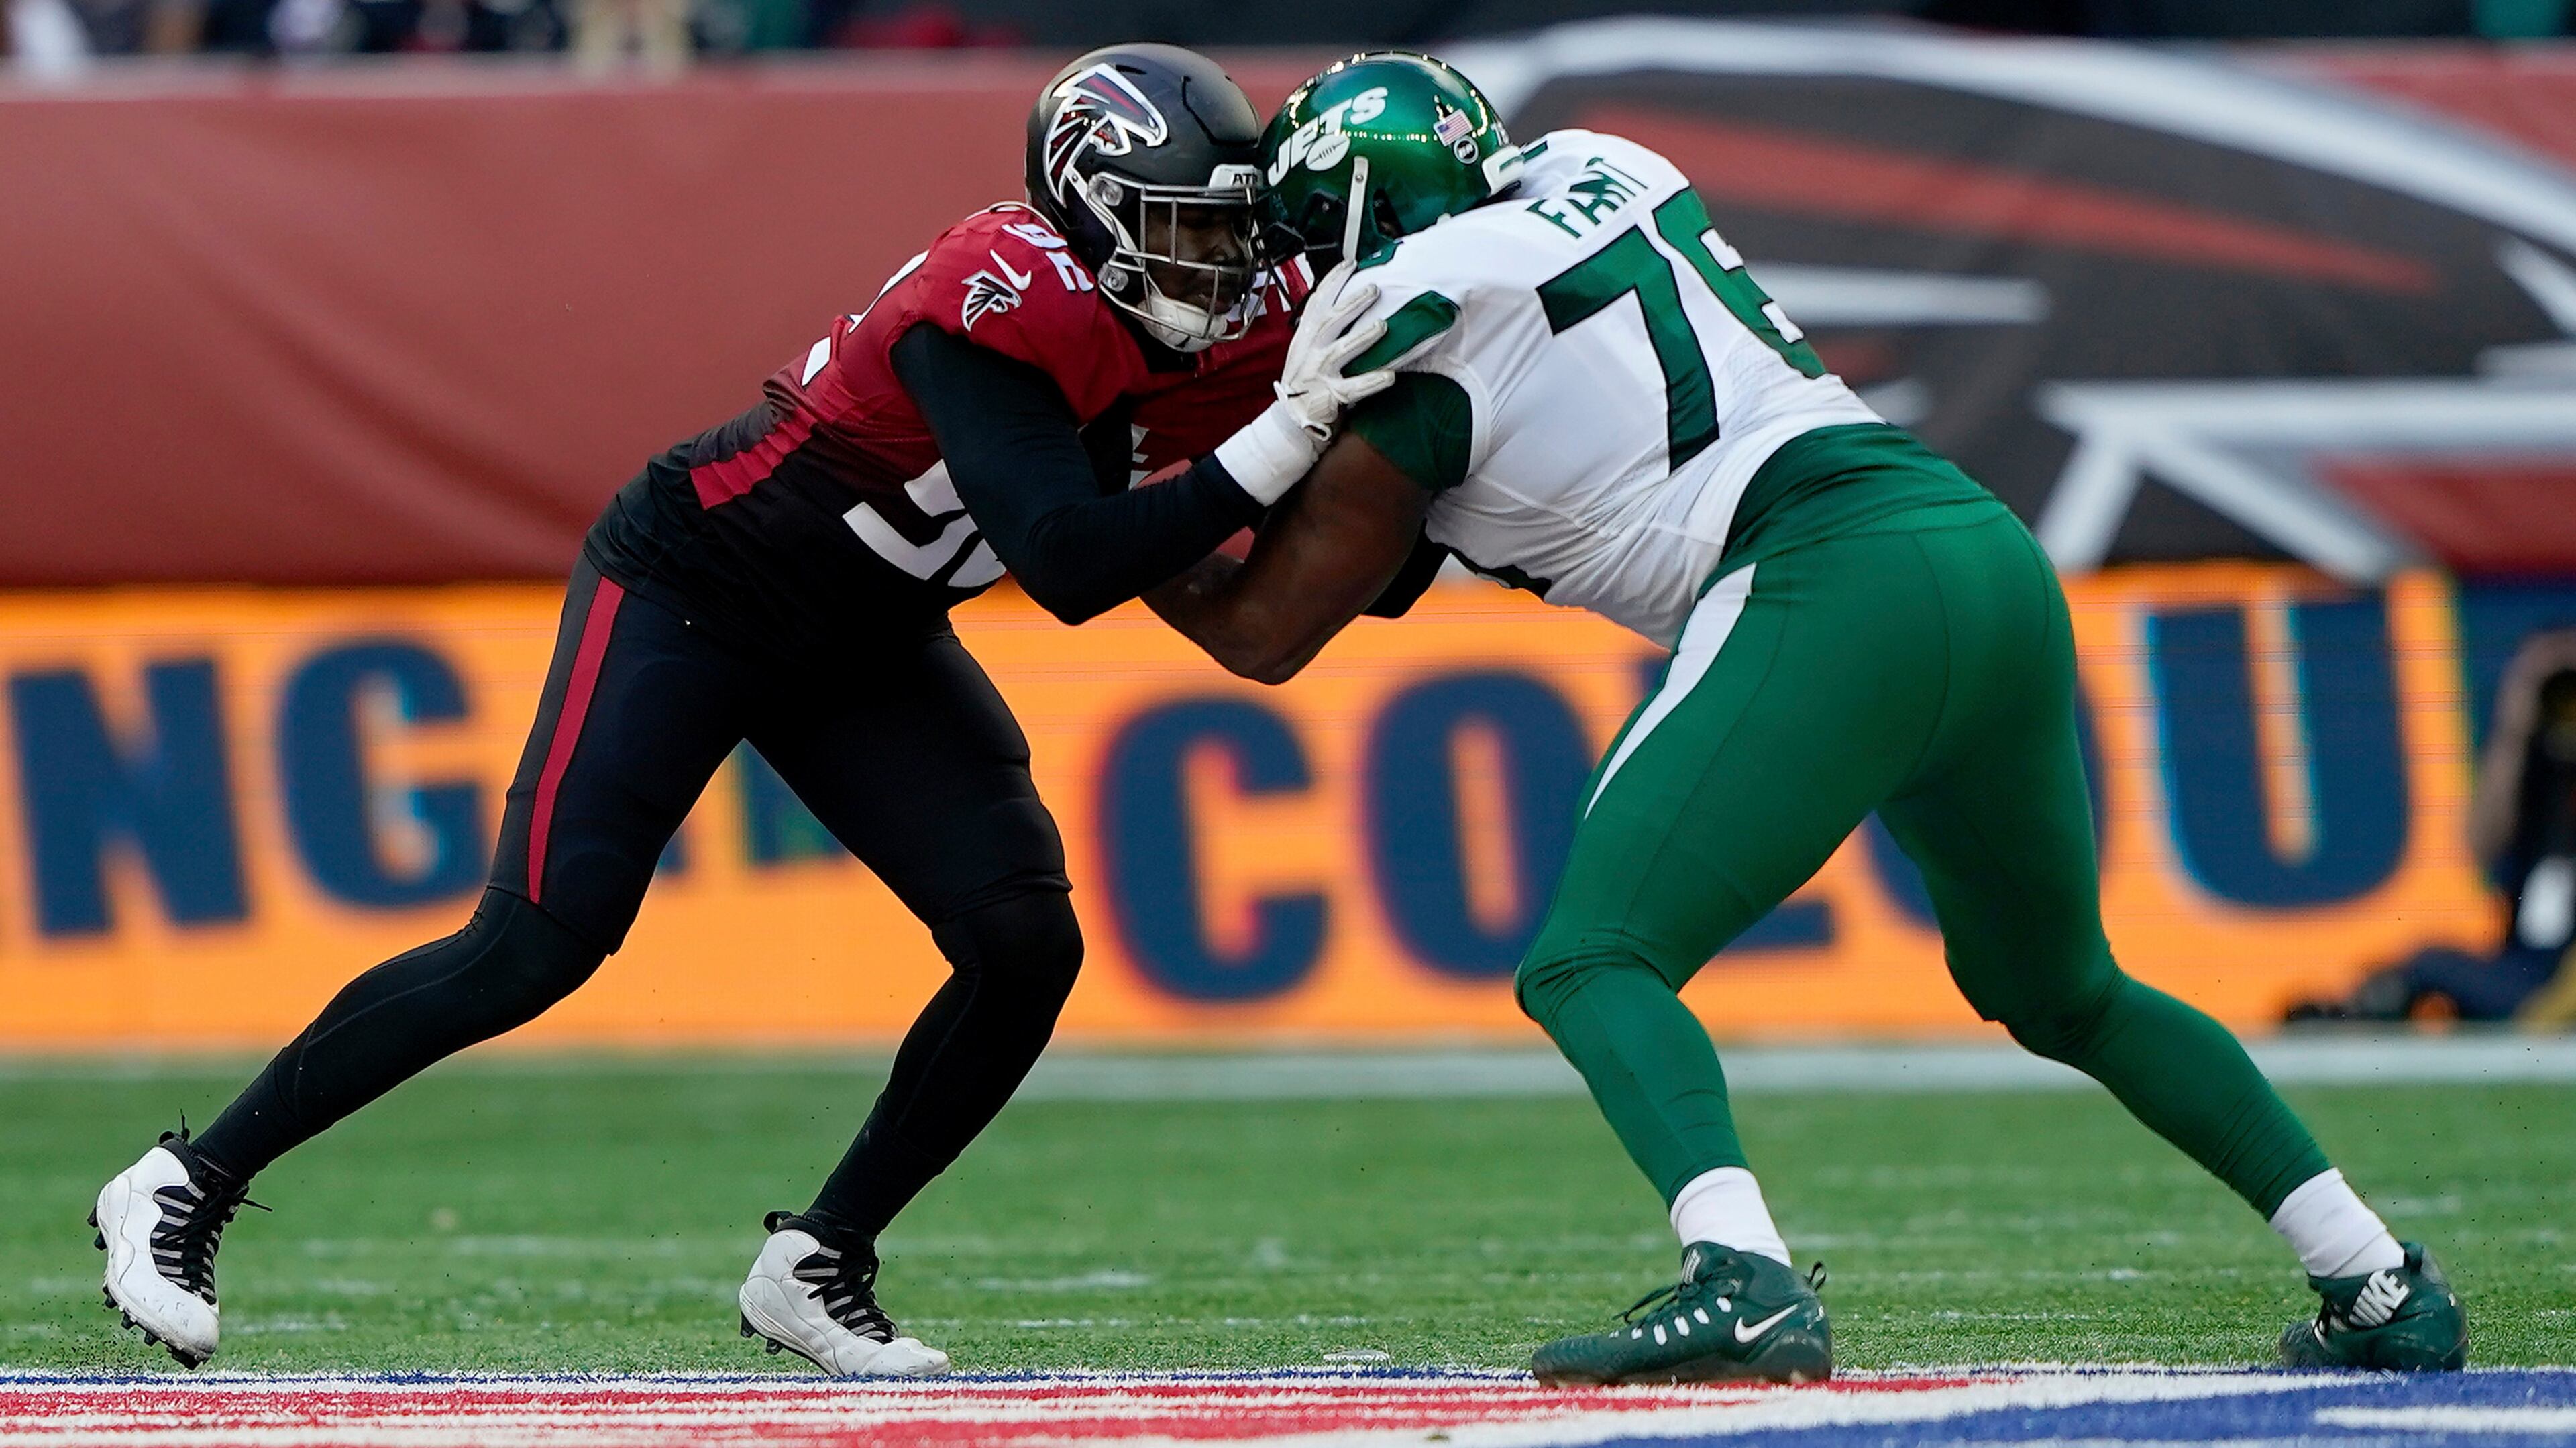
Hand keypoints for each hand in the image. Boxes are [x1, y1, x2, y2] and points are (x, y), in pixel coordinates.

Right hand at [1272, 261, 1398, 442]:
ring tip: (1382, 325)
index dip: (1333, 281)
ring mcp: (1319, 373)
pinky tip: (1389, 376)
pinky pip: (1353, 388)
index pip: (1317, 302)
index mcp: (1305, 336)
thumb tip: (1343, 299)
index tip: (1350, 264)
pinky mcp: (1331, 396)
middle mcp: (1310, 351)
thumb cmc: (1304, 379)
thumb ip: (1320, 327)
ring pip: (1342, 351)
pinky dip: (1371, 381)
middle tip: (1374, 288)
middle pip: (1331, 321)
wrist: (1291, 416)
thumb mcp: (1305, 348)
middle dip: (1352, 303)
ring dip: (1363, 337)